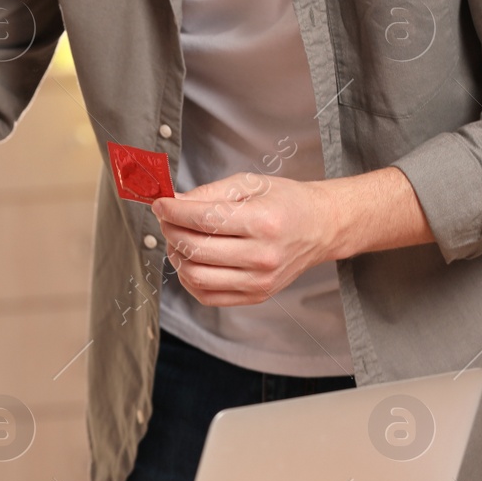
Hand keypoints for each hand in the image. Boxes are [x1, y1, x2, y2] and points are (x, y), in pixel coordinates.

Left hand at [153, 173, 336, 306]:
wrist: (321, 227)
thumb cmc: (286, 202)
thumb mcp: (250, 184)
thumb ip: (208, 193)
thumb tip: (172, 202)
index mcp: (264, 222)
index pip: (203, 220)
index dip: (173, 211)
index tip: (160, 204)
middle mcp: (263, 256)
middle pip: (196, 249)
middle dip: (170, 231)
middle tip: (167, 219)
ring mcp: (260, 281)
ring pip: (196, 276)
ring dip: (176, 256)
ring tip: (179, 238)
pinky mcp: (256, 296)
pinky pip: (206, 295)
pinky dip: (188, 278)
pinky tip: (191, 259)